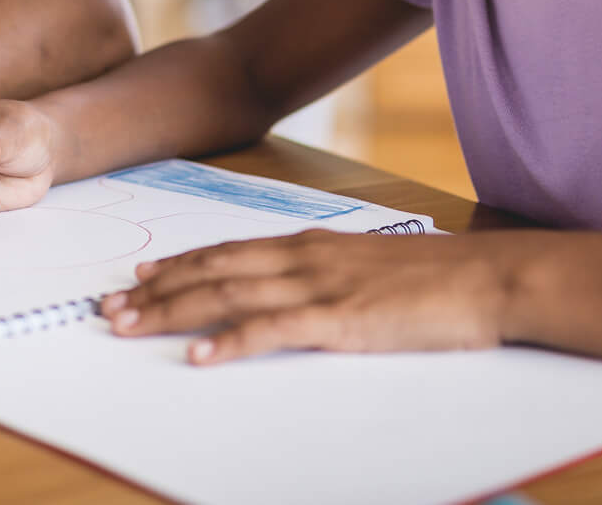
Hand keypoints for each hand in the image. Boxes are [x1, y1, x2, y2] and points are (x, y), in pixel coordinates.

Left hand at [100, 228, 514, 363]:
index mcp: (313, 245)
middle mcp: (305, 257)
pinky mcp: (340, 320)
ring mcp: (320, 286)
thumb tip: (301, 290)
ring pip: (227, 295)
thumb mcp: (374, 265)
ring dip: (173, 312)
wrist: (491, 278)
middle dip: (157, 291)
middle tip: (110, 309)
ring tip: (130, 327)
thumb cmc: (442, 279)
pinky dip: (230, 342)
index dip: (180, 265)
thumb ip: (332, 273)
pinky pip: (272, 330)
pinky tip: (200, 357)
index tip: (140, 277)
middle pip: (213, 271)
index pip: (229, 251)